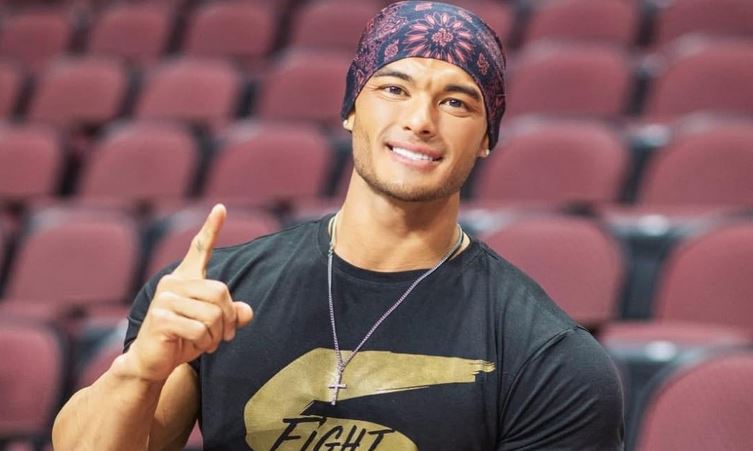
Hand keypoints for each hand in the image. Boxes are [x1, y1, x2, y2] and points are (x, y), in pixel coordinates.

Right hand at [124, 204, 253, 381]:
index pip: (199, 249)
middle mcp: (172, 283)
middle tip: (225, 336)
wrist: (152, 361)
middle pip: (221, 293)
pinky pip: (199, 329)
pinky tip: (194, 347)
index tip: (221, 208)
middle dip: (229, 320)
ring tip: (207, 343)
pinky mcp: (160, 318)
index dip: (212, 229)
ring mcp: (164, 299)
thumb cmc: (183, 339)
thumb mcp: (213, 326)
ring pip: (212, 314)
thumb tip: (247, 312)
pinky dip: (204, 343)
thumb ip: (232, 316)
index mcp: (185, 279)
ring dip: (217, 335)